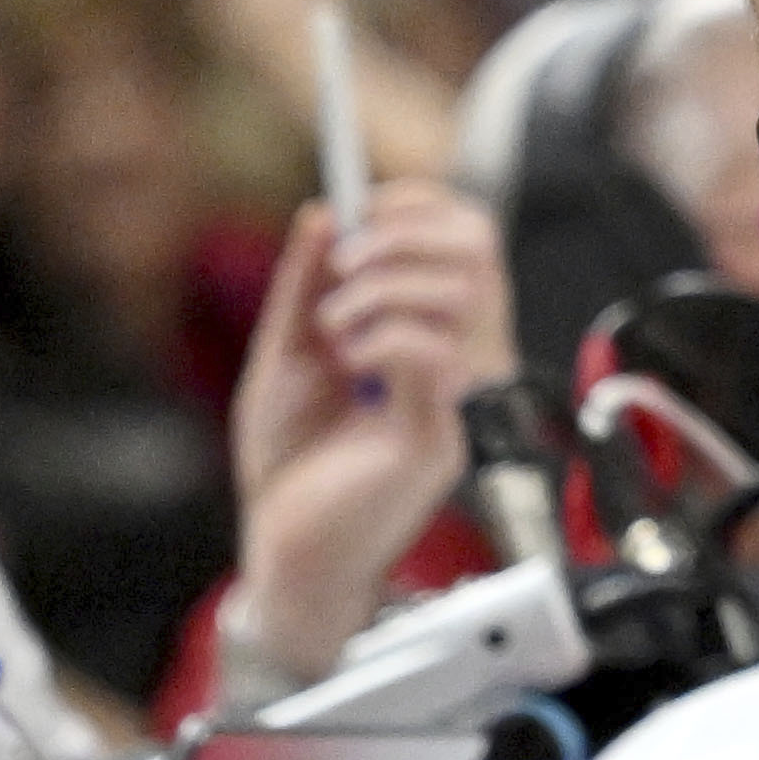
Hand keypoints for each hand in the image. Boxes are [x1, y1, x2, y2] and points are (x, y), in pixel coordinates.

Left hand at [221, 180, 523, 694]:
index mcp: (432, 330)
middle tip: (345, 267)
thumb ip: (305, 287)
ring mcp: (456, 398)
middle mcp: (460, 357)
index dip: (420, 207)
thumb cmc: (291, 466)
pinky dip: (384, 338)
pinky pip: (435, 355)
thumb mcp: (285, 356)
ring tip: (335, 328)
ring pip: (461, 293)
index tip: (360, 210)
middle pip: (479, 248)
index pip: (466, 236)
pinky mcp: (438, 436)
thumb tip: (325, 212)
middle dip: (402, 237)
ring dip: (381, 291)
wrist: (279, 552)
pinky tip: (352, 366)